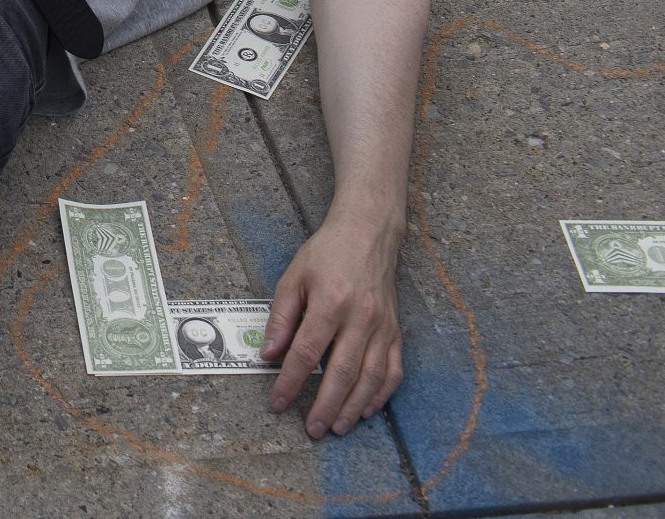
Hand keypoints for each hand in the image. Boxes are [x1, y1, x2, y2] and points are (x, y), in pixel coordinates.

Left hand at [263, 213, 404, 437]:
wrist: (368, 234)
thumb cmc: (327, 254)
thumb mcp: (293, 277)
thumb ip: (281, 317)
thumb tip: (268, 354)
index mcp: (330, 303)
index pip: (307, 353)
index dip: (291, 381)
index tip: (277, 402)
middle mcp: (361, 318)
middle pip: (342, 372)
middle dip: (325, 405)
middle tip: (312, 429)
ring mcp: (383, 327)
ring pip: (371, 377)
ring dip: (354, 406)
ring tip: (337, 427)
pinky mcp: (397, 331)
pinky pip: (393, 370)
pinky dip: (381, 394)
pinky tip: (366, 409)